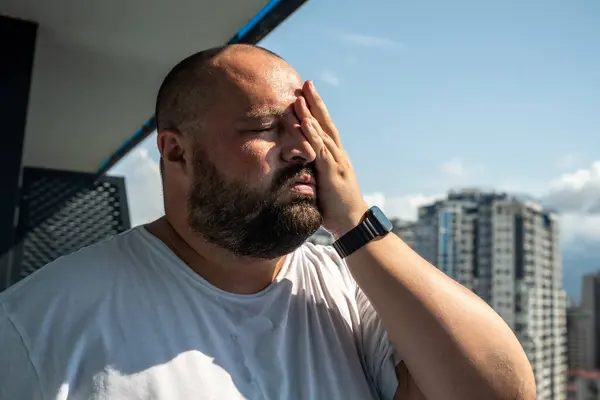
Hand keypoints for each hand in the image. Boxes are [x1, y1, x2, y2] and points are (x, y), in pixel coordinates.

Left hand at [294, 80, 367, 238]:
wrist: (352, 224)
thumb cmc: (335, 209)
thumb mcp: (320, 187)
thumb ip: (311, 175)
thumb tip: (296, 171)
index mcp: (335, 158)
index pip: (325, 129)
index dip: (316, 111)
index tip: (307, 94)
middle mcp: (338, 155)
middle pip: (326, 123)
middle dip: (316, 102)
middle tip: (306, 82)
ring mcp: (337, 162)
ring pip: (322, 133)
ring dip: (310, 113)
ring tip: (300, 96)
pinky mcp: (332, 172)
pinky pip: (320, 150)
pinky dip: (312, 134)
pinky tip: (305, 122)